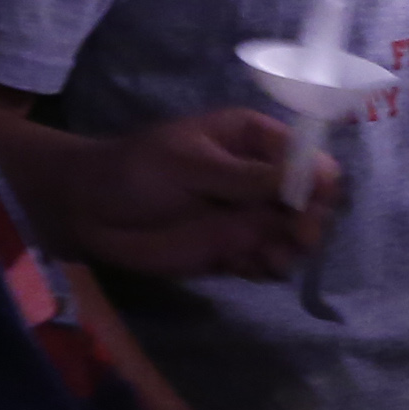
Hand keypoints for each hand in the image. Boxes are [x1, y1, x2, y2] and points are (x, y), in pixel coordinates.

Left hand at [44, 105, 337, 279]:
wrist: (89, 213)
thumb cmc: (136, 172)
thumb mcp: (192, 167)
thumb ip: (250, 177)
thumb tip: (317, 174)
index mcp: (254, 140)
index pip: (308, 157)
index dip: (319, 180)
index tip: (312, 204)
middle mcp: (260, 178)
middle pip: (311, 201)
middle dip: (309, 220)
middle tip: (294, 237)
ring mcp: (249, 217)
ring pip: (295, 236)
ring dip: (289, 249)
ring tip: (262, 257)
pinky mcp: (235, 251)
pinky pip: (269, 263)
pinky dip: (264, 268)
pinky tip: (240, 265)